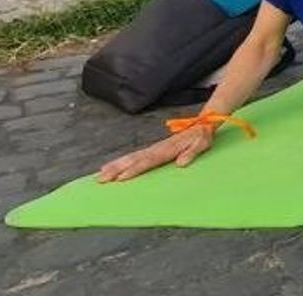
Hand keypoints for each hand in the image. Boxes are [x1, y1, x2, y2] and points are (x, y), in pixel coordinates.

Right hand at [97, 125, 213, 182]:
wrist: (202, 124)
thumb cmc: (201, 136)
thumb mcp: (201, 144)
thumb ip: (191, 153)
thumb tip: (181, 163)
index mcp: (167, 149)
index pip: (148, 161)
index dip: (134, 169)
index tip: (121, 178)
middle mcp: (157, 148)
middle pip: (134, 159)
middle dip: (117, 169)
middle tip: (101, 179)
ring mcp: (153, 148)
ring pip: (131, 157)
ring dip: (115, 165)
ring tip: (100, 175)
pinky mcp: (153, 150)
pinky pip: (134, 156)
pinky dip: (121, 161)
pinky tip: (111, 167)